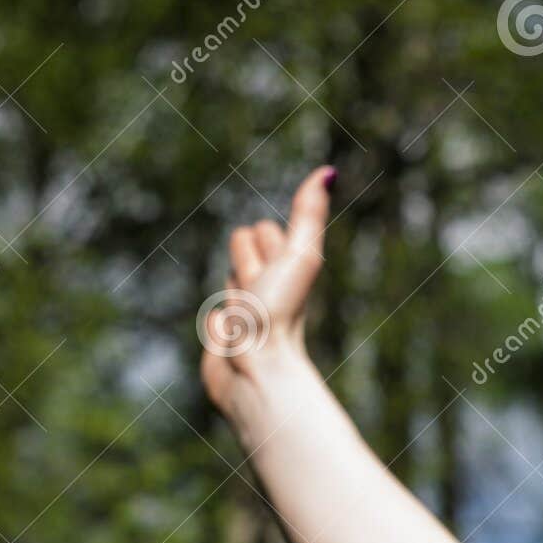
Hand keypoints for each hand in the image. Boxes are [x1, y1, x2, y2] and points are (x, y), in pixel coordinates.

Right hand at [199, 165, 334, 420]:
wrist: (254, 371)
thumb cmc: (279, 311)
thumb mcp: (299, 254)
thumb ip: (308, 215)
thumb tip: (328, 172)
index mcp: (287, 267)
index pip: (262, 233)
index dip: (262, 245)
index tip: (272, 266)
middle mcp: (268, 288)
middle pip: (243, 253)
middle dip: (244, 262)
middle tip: (259, 293)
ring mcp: (247, 315)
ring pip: (231, 285)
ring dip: (233, 292)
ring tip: (247, 314)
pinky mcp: (228, 342)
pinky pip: (214, 322)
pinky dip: (217, 327)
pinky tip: (228, 337)